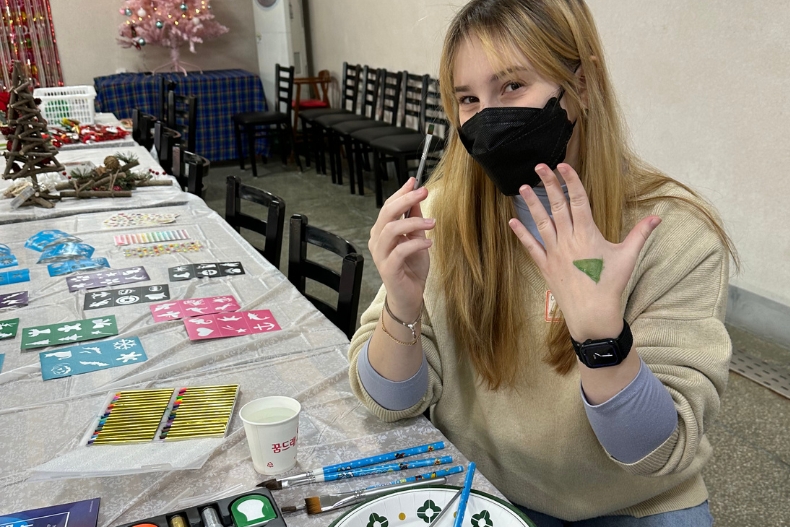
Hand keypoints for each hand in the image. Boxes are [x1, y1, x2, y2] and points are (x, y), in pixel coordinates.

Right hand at [369, 177, 434, 320]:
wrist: (409, 296)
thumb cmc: (411, 269)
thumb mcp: (417, 239)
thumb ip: (415, 219)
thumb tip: (417, 197)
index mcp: (382, 232)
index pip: (388, 206)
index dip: (401, 192)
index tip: (415, 181)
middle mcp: (377, 241)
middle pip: (387, 214)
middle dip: (405, 200)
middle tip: (423, 191)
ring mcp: (380, 255)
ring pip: (391, 230)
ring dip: (413, 222)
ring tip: (432, 222)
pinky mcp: (388, 268)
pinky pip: (400, 250)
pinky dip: (416, 243)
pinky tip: (429, 242)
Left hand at [508, 163, 660, 340]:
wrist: (592, 313)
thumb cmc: (610, 285)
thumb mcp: (627, 257)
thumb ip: (640, 234)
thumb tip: (657, 217)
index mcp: (587, 234)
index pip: (577, 200)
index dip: (570, 181)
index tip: (563, 165)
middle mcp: (568, 240)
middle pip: (557, 206)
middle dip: (548, 184)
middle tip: (539, 166)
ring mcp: (554, 252)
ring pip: (541, 223)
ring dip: (532, 204)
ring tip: (522, 188)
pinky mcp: (545, 265)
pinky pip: (531, 247)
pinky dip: (522, 234)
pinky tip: (513, 221)